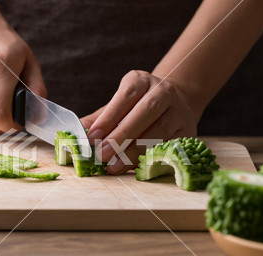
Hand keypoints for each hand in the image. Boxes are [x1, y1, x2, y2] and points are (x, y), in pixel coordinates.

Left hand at [82, 70, 198, 174]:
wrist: (174, 104)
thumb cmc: (136, 108)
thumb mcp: (117, 106)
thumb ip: (97, 120)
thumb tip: (75, 137)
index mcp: (142, 80)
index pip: (126, 96)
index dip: (109, 117)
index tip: (93, 137)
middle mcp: (164, 91)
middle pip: (145, 112)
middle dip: (121, 136)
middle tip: (102, 155)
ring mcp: (179, 111)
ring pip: (159, 131)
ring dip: (135, 151)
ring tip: (115, 166)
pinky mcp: (187, 131)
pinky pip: (168, 146)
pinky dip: (150, 158)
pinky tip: (134, 167)